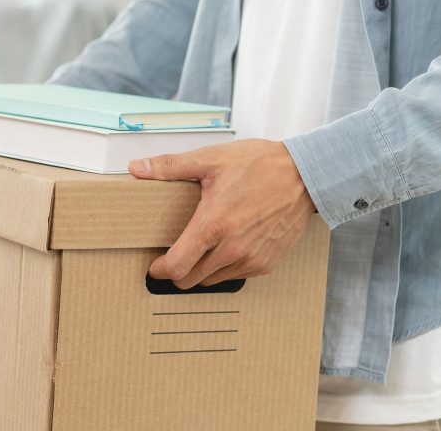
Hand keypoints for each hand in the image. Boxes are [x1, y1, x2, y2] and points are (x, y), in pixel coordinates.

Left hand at [128, 139, 315, 288]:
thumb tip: (136, 168)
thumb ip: (169, 167)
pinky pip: (235, 275)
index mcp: (213, 225)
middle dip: (177, 271)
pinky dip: (225, 266)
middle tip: (175, 254)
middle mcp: (232, 249)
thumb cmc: (259, 165)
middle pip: (190, 280)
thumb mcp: (210, 160)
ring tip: (203, 245)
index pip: (177, 267)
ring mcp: (250, 259)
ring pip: (212, 280)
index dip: (160, 270)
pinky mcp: (265, 264)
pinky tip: (227, 243)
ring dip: (201, 269)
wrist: (305, 176)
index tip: (155, 264)